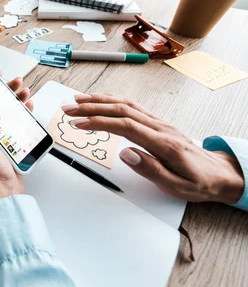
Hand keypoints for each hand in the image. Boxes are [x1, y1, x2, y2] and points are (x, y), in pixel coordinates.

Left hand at [0, 72, 32, 203]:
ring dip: (18, 98)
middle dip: (6, 89)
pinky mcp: (13, 140)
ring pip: (10, 110)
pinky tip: (29, 107)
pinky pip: (20, 122)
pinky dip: (25, 113)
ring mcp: (1, 133)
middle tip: (15, 81)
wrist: (5, 187)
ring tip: (25, 92)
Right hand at [61, 94, 244, 203]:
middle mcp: (160, 128)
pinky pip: (132, 106)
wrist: (218, 173)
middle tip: (68, 109)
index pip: (126, 126)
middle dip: (91, 107)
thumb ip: (150, 170)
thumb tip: (126, 154)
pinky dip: (112, 100)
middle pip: (121, 110)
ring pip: (126, 104)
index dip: (100, 122)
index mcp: (163, 143)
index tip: (79, 123)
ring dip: (99, 100)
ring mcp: (158, 123)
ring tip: (77, 100)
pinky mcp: (156, 122)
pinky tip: (100, 100)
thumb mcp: (177, 186)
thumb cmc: (198, 182)